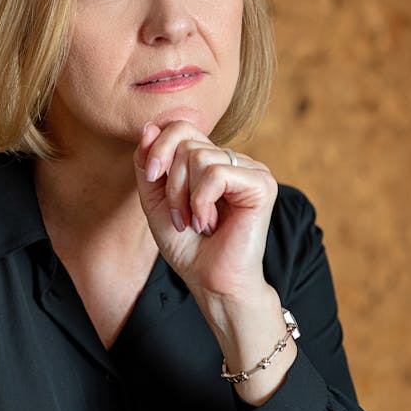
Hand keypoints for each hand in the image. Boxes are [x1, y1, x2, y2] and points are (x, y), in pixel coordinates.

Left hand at [133, 121, 276, 307]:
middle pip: (186, 138)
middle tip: (178, 216)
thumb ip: (149, 165)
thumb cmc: (189, 248)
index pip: (181, 127)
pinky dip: (202, 202)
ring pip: (199, 156)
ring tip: (195, 223)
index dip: (158, 148)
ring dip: (185, 197)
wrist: (212, 283)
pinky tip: (209, 224)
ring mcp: (251, 169)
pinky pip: (216, 173)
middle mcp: (233, 160)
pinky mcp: (262, 183)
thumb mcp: (155, 202)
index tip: (150, 178)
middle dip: (171, 181)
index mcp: (212, 160)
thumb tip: (148, 127)